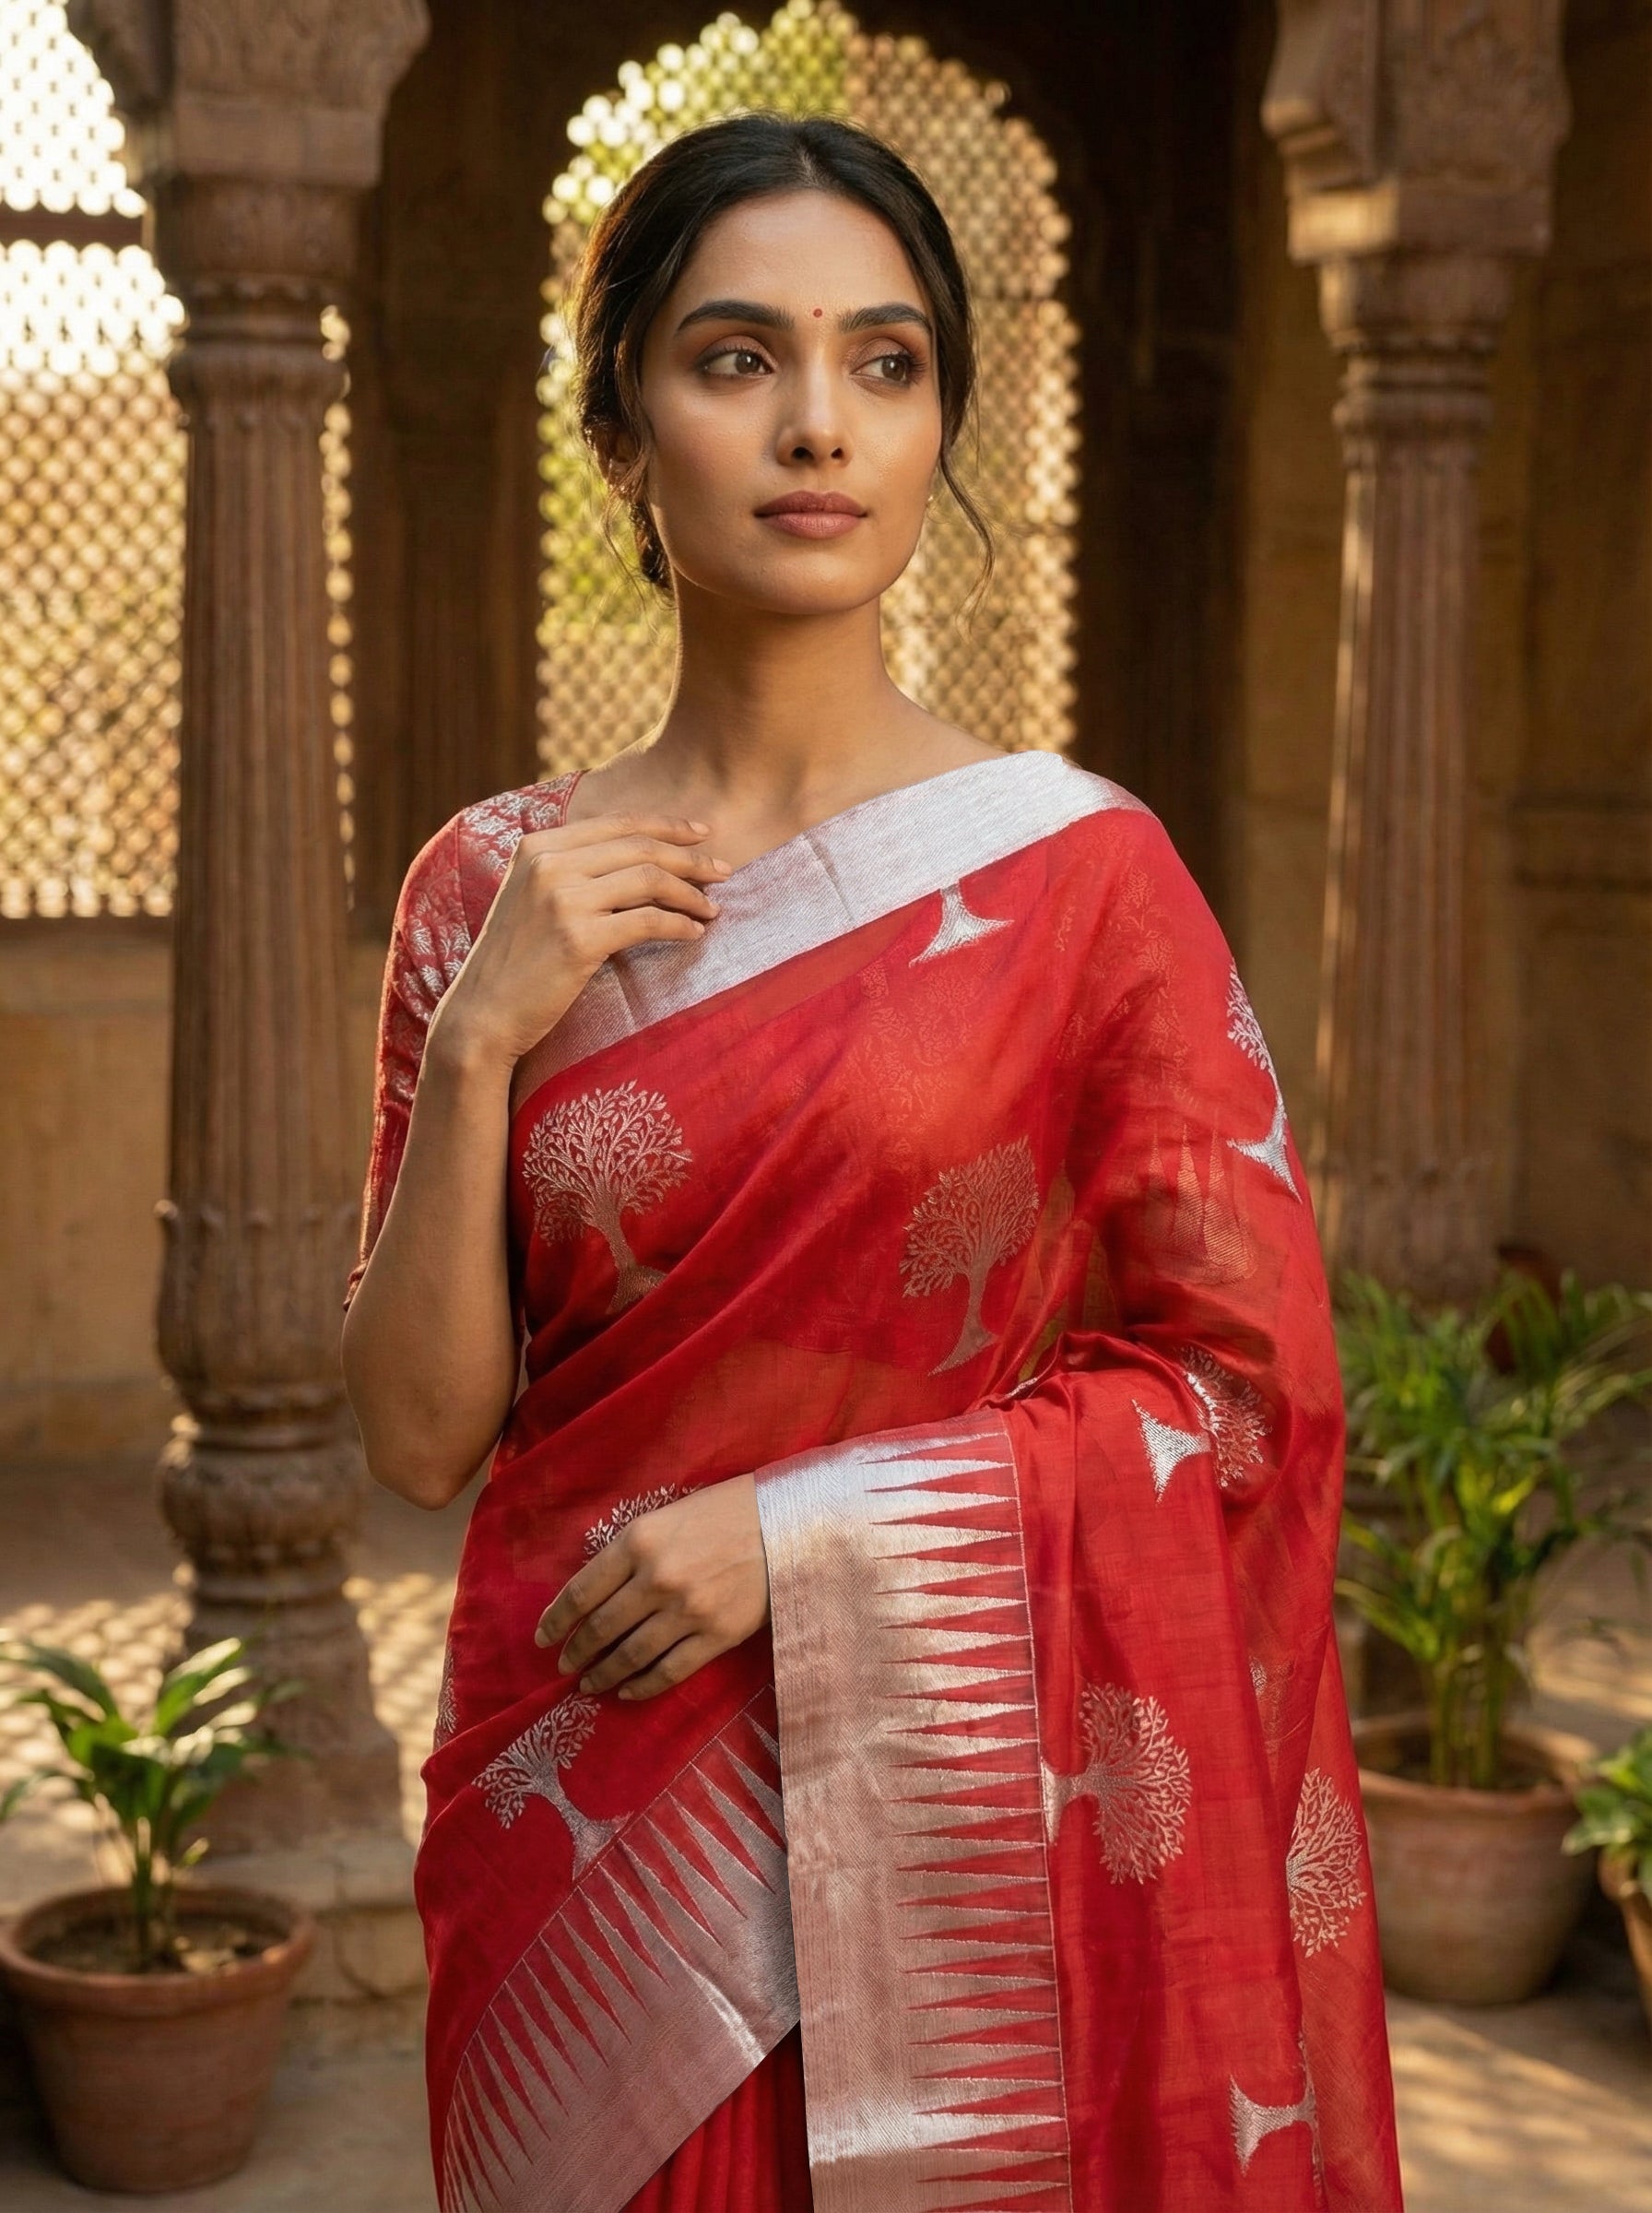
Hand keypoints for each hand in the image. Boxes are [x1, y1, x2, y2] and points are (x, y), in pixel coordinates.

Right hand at [429, 813, 732, 1070]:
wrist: (483, 1013)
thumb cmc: (515, 962)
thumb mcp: (531, 899)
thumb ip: (569, 872)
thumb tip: (639, 861)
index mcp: (537, 847)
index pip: (616, 824)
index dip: (666, 825)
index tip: (702, 834)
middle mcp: (548, 864)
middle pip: (639, 848)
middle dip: (690, 858)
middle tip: (723, 871)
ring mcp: (562, 899)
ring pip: (649, 880)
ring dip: (691, 893)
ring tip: (713, 909)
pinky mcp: (578, 938)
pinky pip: (647, 921)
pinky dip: (678, 925)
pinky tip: (693, 934)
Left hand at [535, 1476, 769, 1701]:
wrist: (790, 1523)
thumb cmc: (725, 1511)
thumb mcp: (666, 1516)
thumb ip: (631, 1551)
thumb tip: (596, 1592)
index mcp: (639, 1541)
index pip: (582, 1590)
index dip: (557, 1620)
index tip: (543, 1638)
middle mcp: (657, 1578)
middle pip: (601, 1627)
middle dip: (576, 1651)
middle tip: (564, 1665)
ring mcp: (688, 1611)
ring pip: (631, 1655)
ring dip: (603, 1674)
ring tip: (589, 1684)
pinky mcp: (717, 1636)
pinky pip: (670, 1671)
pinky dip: (643, 1687)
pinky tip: (628, 1692)